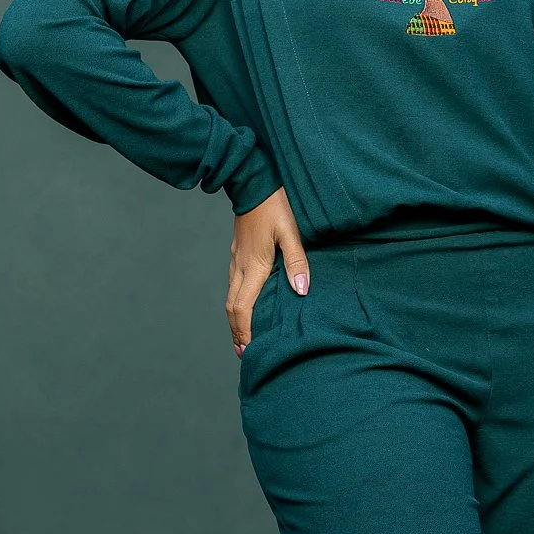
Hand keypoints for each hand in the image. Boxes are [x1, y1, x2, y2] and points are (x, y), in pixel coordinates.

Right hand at [228, 186, 307, 353]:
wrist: (253, 180)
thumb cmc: (276, 204)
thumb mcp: (291, 231)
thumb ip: (297, 261)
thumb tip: (302, 290)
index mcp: (253, 265)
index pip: (242, 308)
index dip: (244, 332)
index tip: (248, 350)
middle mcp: (240, 266)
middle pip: (232, 307)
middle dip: (237, 332)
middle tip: (244, 352)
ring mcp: (236, 259)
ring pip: (231, 296)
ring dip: (236, 319)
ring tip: (244, 336)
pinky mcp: (237, 252)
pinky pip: (234, 284)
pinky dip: (238, 302)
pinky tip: (247, 305)